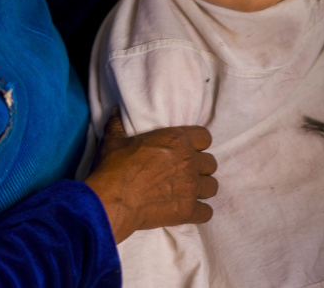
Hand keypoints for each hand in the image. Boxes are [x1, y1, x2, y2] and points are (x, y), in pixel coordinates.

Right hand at [85, 109, 217, 243]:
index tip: (190, 149)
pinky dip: (200, 213)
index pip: (205, 137)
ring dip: (203, 189)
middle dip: (201, 168)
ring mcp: (190, 186)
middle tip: (186, 173)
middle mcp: (188, 161)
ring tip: (190, 192)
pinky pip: (207, 212)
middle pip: (211, 163)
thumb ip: (119, 124)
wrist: (111, 200)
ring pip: (212, 186)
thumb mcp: (115, 140)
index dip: (198, 143)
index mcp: (177, 139)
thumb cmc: (114, 167)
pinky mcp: (187, 210)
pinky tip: (190, 211)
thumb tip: (115, 111)